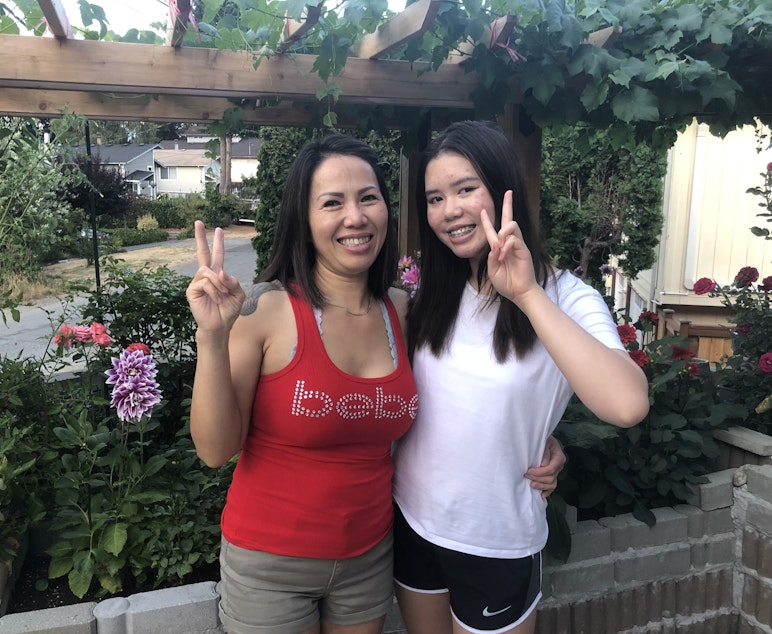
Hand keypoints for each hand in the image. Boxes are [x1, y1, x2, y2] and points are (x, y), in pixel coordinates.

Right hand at [185, 221, 245, 332]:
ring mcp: (197, 282)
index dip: (218, 243)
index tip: (217, 229)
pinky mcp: (192, 290)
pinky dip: (214, 291)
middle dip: (200, 237)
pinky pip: (205, 283)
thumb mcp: (238, 294)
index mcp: (218, 275)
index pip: (217, 255)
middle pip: (202, 253)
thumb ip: (233, 281)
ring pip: (208, 272)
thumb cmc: (228, 310)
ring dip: (219, 284)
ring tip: (222, 296)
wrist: (220, 325)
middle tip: (198, 222)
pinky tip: (216, 299)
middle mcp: (206, 276)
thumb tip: (220, 272)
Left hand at [479, 190, 537, 304]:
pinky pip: (513, 240)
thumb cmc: (506, 283)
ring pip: (511, 225)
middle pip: (508, 219)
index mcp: (500, 248)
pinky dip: (506, 247)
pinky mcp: (524, 249)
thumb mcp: (492, 270)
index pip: (493, 230)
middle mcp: (509, 243)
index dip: (486, 221)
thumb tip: (495, 244)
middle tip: (508, 192)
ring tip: (499, 248)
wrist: (519, 292)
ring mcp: (517, 245)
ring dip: (502, 234)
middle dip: (508, 205)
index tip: (481, 210)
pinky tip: (503, 257)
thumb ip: (491, 256)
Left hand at [525, 436, 566, 498]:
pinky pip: (552, 487)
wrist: (545, 439)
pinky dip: (547, 492)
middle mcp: (559, 466)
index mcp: (559, 457)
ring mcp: (557, 472)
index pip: (550, 469)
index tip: (528, 471)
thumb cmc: (543, 439)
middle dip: (537, 478)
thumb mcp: (544, 441)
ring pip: (552, 484)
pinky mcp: (553, 476)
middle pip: (550, 478)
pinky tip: (541, 495)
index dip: (539, 472)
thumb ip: (544, 452)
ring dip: (541, 486)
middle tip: (525, 475)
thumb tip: (543, 464)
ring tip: (531, 485)